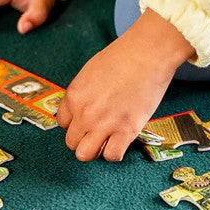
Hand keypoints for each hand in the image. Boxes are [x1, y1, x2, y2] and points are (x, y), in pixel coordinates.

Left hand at [56, 9, 195, 161]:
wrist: (146, 54)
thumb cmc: (122, 58)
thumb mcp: (89, 73)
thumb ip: (82, 94)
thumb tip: (81, 109)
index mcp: (74, 96)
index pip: (63, 124)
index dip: (75, 124)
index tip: (87, 120)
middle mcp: (84, 113)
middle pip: (72, 142)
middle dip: (84, 139)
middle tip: (99, 131)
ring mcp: (104, 124)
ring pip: (85, 154)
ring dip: (95, 150)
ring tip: (108, 139)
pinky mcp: (126, 130)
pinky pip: (111, 155)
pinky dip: (115, 153)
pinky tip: (121, 141)